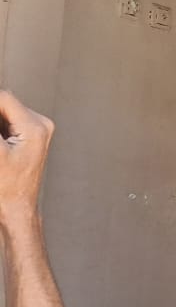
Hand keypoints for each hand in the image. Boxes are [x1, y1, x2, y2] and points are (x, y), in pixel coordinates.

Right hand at [0, 90, 52, 219]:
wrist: (17, 208)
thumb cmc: (7, 187)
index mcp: (35, 126)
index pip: (3, 97)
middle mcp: (40, 124)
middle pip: (3, 103)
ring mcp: (36, 130)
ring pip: (3, 112)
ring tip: (0, 147)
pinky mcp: (29, 136)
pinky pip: (6, 123)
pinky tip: (0, 145)